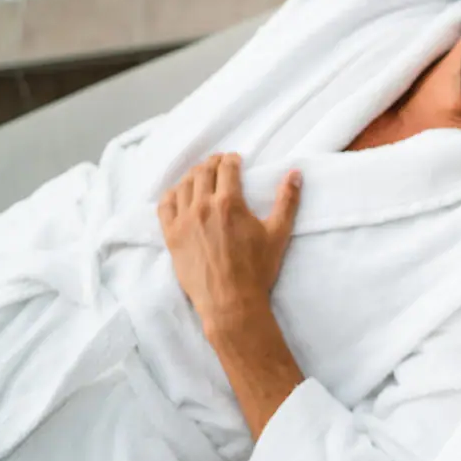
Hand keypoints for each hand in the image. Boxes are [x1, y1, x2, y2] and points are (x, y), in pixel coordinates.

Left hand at [158, 153, 301, 329]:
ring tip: (201, 175)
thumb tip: (295, 174)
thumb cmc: (257, 268)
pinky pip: (165, 206)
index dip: (231, 159)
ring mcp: (184, 221)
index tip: (236, 159)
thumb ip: (287, 200)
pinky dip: (172, 194)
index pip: (226, 168)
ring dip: (193, 175)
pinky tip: (178, 193)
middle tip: (219, 162)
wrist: (230, 301)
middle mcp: (203, 207)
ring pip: (183, 186)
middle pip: (203, 173)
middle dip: (213, 163)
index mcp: (229, 203)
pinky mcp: (171, 236)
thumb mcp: (278, 233)